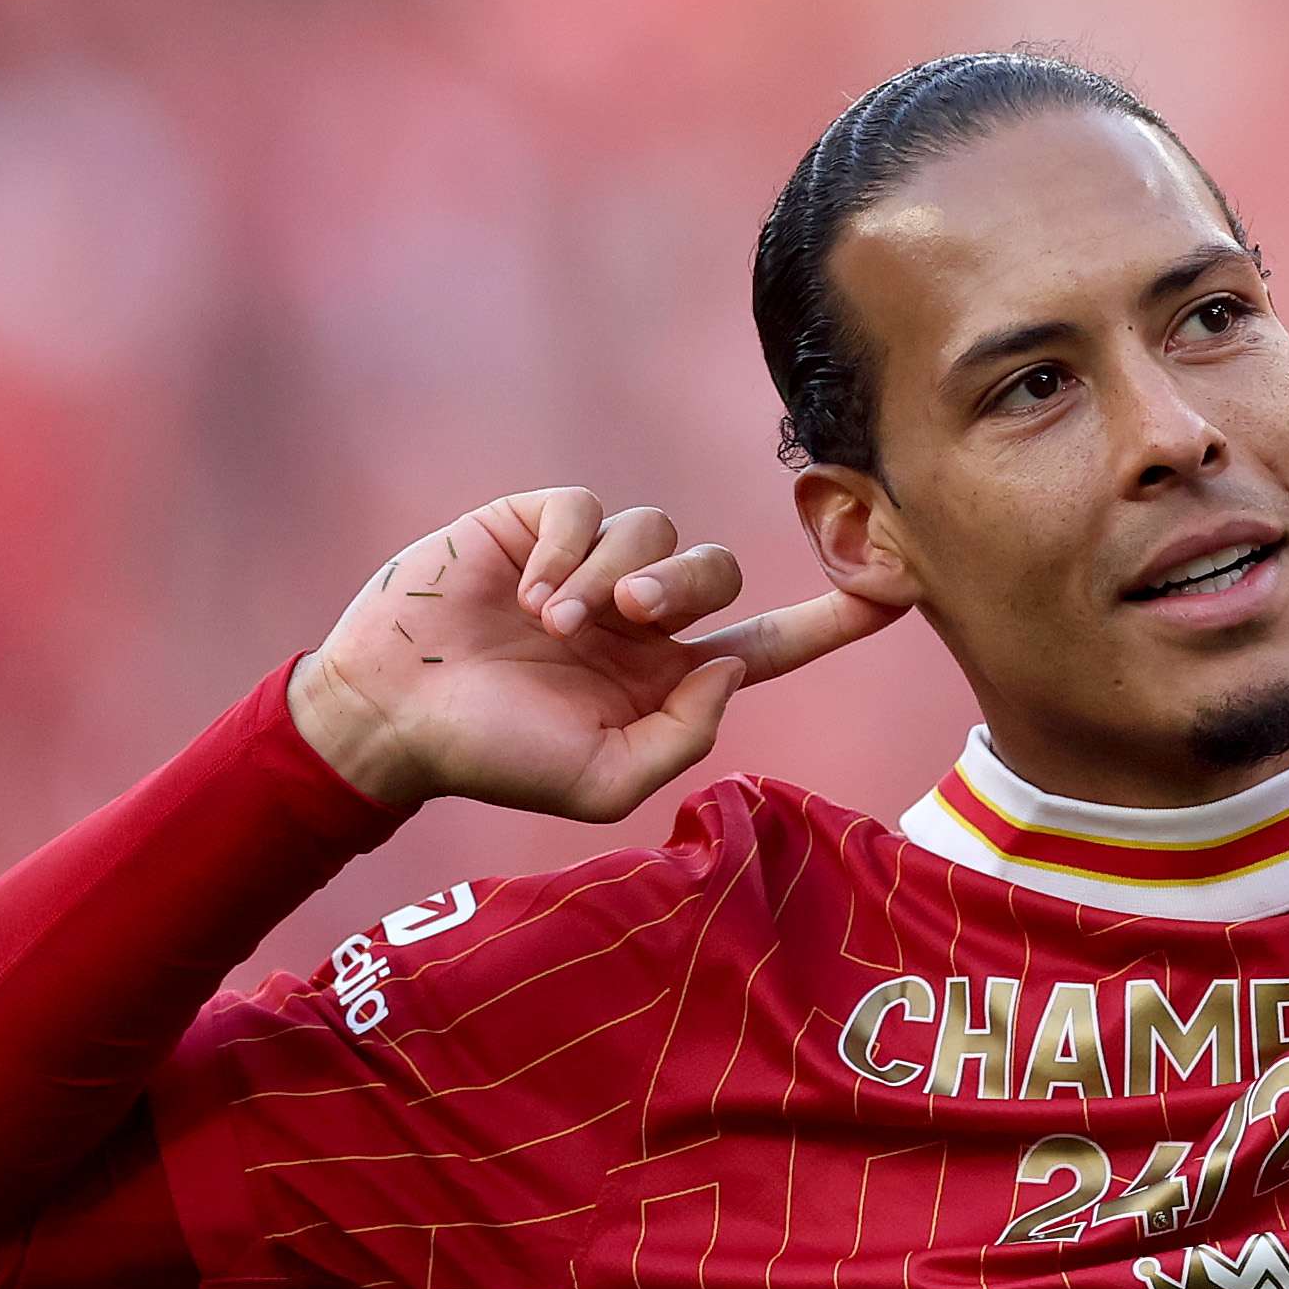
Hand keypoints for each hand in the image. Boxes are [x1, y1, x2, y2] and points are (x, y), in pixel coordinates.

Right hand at [290, 487, 905, 818]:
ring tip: (555, 621)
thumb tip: (730, 668)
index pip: (767, 642)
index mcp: (663, 676)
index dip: (831, 620)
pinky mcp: (538, 523)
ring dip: (615, 574)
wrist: (391, 715)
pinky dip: (568, 548)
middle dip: (686, 587)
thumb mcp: (599, 782)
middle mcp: (638, 616)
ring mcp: (589, 566)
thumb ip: (681, 736)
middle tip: (628, 621)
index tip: (897, 591)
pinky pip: (587, 506)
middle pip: (717, 571)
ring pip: (655, 530)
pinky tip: (527, 592)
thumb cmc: (493, 756)